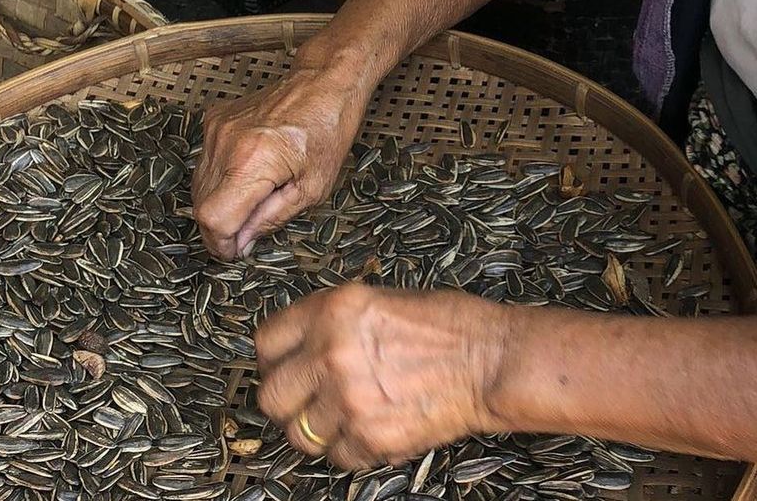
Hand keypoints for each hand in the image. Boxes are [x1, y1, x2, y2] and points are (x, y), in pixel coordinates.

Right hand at [192, 50, 369, 259]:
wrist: (323, 82)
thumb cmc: (328, 131)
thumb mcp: (313, 188)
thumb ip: (272, 218)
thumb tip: (242, 242)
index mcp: (254, 162)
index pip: (213, 218)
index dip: (221, 242)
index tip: (236, 250)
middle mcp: (228, 143)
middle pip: (201, 204)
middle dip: (221, 225)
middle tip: (249, 228)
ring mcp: (217, 128)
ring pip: (200, 184)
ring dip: (221, 200)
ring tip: (256, 194)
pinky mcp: (214, 118)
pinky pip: (205, 160)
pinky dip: (221, 174)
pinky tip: (249, 168)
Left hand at [255, 284, 513, 469]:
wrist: (490, 359)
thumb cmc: (446, 324)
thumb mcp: (378, 300)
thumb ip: (334, 321)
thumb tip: (301, 346)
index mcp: (334, 309)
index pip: (267, 340)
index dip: (273, 357)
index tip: (282, 365)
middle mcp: (332, 352)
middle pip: (271, 395)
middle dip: (287, 399)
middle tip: (308, 397)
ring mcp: (349, 398)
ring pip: (299, 434)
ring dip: (316, 428)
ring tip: (342, 415)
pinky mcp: (370, 437)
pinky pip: (335, 456)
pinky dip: (349, 448)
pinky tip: (370, 427)